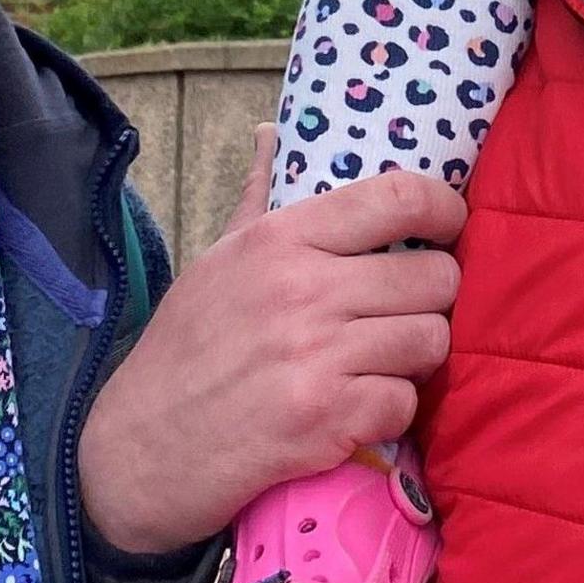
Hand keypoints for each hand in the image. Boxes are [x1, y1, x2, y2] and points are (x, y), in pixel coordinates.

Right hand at [78, 127, 465, 552]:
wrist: (136, 450)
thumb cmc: (183, 350)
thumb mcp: (215, 259)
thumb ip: (258, 197)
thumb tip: (272, 131)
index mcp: (280, 238)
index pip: (399, 197)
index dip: (444, 210)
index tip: (447, 228)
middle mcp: (303, 289)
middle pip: (435, 277)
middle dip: (432, 299)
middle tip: (404, 313)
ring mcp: (316, 355)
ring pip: (430, 341)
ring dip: (414, 358)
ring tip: (379, 362)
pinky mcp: (325, 420)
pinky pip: (405, 403)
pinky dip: (389, 411)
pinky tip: (355, 409)